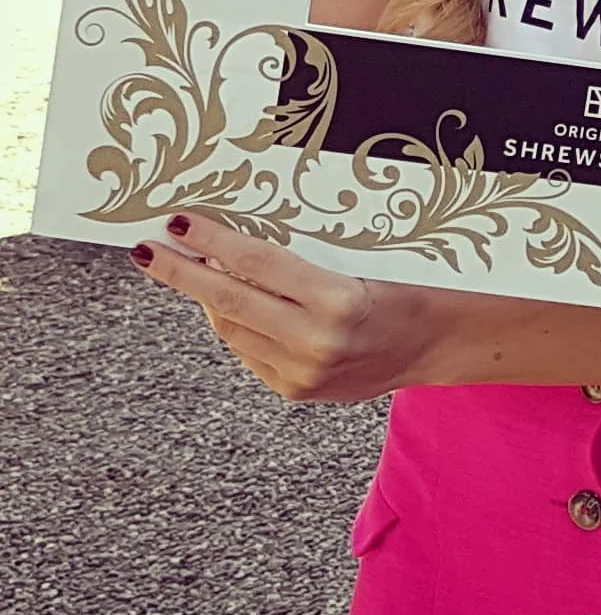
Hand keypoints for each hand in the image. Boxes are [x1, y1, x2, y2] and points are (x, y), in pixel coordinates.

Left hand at [130, 212, 439, 403]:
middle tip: (147, 250)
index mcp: (341, 301)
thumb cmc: (409, 286)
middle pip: (229, 301)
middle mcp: (317, 343)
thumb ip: (301, 260)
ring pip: (231, 328)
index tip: (179, 223)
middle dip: (182, 274)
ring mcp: (302, 373)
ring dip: (208, 297)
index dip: (213, 242)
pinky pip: (247, 350)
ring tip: (194, 268)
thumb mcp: (365, 260)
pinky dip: (236, 322)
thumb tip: (233, 246)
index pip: (258, 265)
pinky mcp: (294, 391)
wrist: (437, 344)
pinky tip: (234, 302)